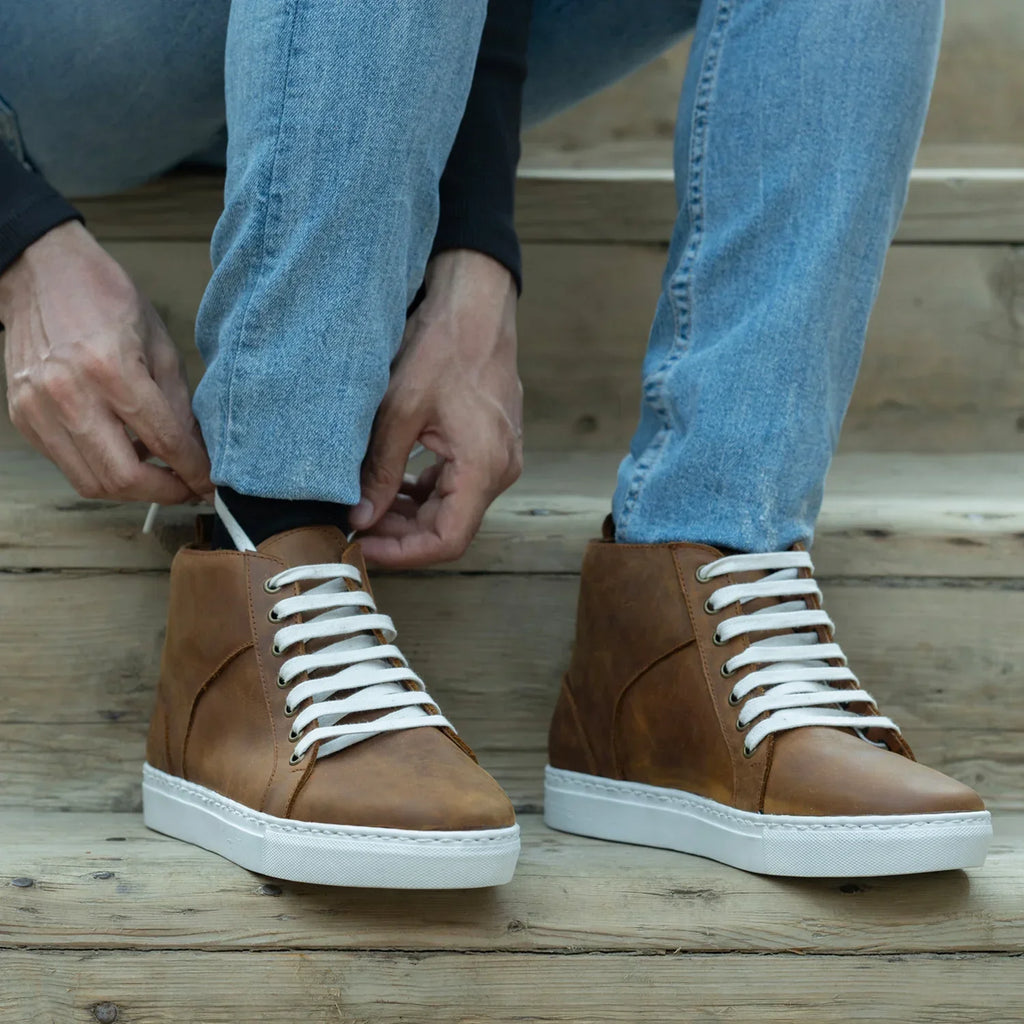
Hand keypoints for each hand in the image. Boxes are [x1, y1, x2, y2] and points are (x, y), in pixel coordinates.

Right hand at [0, 221, 211, 504]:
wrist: (39, 270)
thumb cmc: (104, 299)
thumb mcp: (159, 344)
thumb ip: (178, 404)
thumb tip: (198, 452)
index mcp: (111, 369)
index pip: (164, 441)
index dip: (193, 471)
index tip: (210, 485)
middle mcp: (69, 394)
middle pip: (122, 478)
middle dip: (164, 493)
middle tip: (187, 488)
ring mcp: (38, 409)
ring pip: (91, 482)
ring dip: (132, 489)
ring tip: (159, 476)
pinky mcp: (22, 417)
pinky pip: (68, 465)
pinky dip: (101, 470)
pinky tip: (124, 455)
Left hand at [351, 249, 522, 566]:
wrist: (476, 308)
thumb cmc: (443, 348)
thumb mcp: (399, 412)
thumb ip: (381, 472)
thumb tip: (360, 518)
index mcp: (483, 467)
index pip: (447, 541)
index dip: (402, 554)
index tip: (362, 548)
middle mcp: (500, 471)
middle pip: (447, 529)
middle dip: (398, 533)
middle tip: (353, 522)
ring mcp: (499, 460)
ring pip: (450, 510)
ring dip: (408, 514)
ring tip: (364, 504)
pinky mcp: (490, 448)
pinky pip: (456, 486)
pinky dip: (423, 493)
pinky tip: (391, 483)